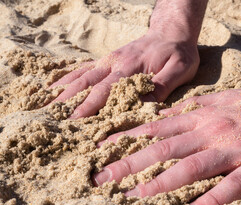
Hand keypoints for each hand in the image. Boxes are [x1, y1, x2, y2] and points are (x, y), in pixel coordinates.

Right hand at [50, 31, 199, 117]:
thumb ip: (162, 86)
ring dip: (63, 91)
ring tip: (46, 105)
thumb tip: (144, 105)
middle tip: (51, 118)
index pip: (105, 89)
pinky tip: (56, 87)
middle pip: (86, 83)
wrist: (171, 33)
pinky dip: (68, 78)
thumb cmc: (178, 53)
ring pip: (81, 76)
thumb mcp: (179, 69)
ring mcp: (109, 61)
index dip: (89, 106)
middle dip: (68, 102)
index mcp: (130, 68)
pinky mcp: (108, 60)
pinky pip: (84, 69)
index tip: (73, 120)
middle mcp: (114, 63)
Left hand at [92, 86, 240, 204]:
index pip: (156, 129)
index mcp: (203, 116)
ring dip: (161, 182)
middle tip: (101, 179)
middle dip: (130, 164)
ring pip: (193, 167)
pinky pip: (235, 184)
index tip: (99, 151)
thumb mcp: (220, 100)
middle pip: (165, 149)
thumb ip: (191, 110)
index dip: (126, 140)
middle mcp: (213, 131)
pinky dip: (214, 196)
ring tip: (134, 196)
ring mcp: (236, 149)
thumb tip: (161, 118)